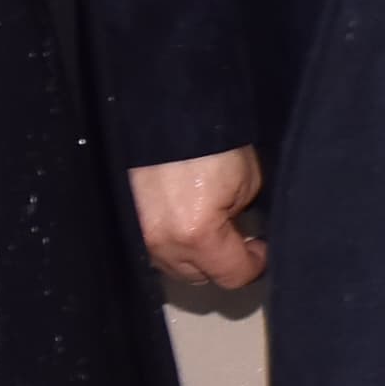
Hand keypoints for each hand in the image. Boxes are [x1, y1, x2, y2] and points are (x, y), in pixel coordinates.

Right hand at [131, 147, 266, 291]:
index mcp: (196, 234)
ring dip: (193, 254)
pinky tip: (183, 219)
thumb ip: (243, 217)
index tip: (263, 252)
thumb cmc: (208, 139)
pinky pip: (150, 244)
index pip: (232, 275)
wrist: (162, 109)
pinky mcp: (121, 218)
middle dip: (222, 262)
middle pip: (198, 275)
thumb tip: (239, 229)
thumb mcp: (246, 181)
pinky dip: (170, 239)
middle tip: (239, 238)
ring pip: (170, 263)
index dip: (255, 265)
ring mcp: (134, 233)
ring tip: (210, 228)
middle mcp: (159, 242)